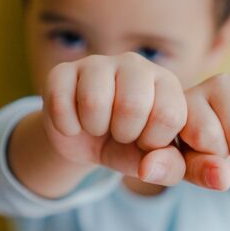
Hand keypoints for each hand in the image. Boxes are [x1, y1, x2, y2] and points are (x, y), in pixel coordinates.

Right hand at [42, 52, 187, 184]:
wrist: (87, 142)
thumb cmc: (129, 146)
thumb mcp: (154, 161)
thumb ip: (168, 167)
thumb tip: (147, 168)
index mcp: (166, 83)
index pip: (169, 115)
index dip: (153, 141)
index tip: (145, 141)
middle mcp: (135, 64)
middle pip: (132, 105)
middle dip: (124, 133)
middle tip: (120, 133)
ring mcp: (97, 63)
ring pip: (94, 100)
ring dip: (94, 127)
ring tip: (98, 126)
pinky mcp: (62, 70)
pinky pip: (60, 102)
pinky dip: (66, 126)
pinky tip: (75, 122)